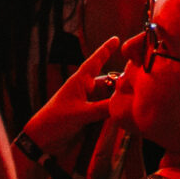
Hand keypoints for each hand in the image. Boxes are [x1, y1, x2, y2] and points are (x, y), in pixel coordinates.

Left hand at [20, 34, 126, 158]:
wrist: (41, 139)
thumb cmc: (56, 120)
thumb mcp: (81, 113)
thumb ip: (103, 109)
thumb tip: (124, 103)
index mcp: (80, 81)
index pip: (96, 61)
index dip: (106, 50)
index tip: (116, 39)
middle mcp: (84, 89)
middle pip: (107, 81)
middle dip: (120, 81)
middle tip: (138, 83)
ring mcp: (85, 102)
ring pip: (107, 96)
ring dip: (117, 98)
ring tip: (134, 100)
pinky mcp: (86, 115)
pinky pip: (104, 109)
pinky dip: (112, 110)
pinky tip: (123, 113)